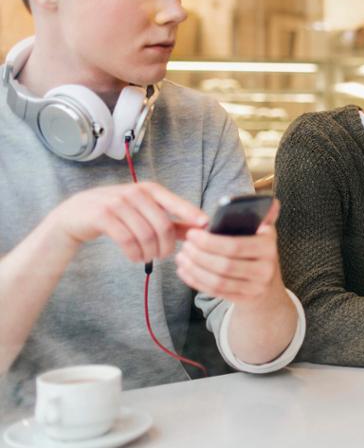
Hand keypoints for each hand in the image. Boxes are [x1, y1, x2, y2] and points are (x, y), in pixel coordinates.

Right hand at [48, 182, 207, 263]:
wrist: (74, 215)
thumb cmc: (116, 214)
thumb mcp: (144, 211)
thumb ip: (171, 220)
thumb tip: (201, 228)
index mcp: (149, 189)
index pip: (176, 203)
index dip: (191, 214)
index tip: (205, 226)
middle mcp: (135, 193)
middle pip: (163, 225)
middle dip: (166, 246)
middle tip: (162, 256)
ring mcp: (117, 202)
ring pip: (146, 234)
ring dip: (150, 252)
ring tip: (147, 257)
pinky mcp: (102, 215)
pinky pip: (127, 239)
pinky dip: (135, 253)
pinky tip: (135, 257)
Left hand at [176, 199, 285, 304]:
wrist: (268, 288)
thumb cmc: (259, 254)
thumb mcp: (264, 235)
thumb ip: (263, 217)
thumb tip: (272, 202)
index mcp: (269, 246)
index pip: (235, 246)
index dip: (210, 242)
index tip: (192, 233)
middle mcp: (266, 268)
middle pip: (225, 265)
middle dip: (199, 255)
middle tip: (184, 245)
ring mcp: (256, 287)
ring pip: (218, 280)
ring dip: (195, 269)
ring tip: (181, 257)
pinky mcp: (245, 300)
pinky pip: (216, 291)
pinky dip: (196, 281)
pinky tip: (185, 271)